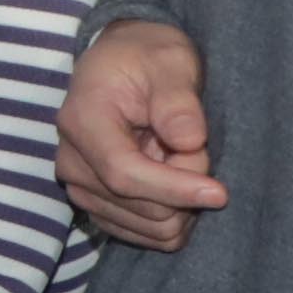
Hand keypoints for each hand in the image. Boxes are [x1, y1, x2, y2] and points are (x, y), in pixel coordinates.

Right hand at [59, 16, 224, 250]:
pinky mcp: (98, 207)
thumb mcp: (170, 62)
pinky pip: (148, 235)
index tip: (220, 192)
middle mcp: (73, 162)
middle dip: (186, 186)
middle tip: (197, 144)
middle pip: (143, 207)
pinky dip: (174, 214)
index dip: (175, 189)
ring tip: (182, 156)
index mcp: (82, 121)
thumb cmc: (147, 58)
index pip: (125, 174)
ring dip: (182, 201)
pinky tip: (177, 180)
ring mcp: (81, 189)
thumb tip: (190, 141)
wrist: (122, 66)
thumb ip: (178, 101)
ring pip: (151, 228)